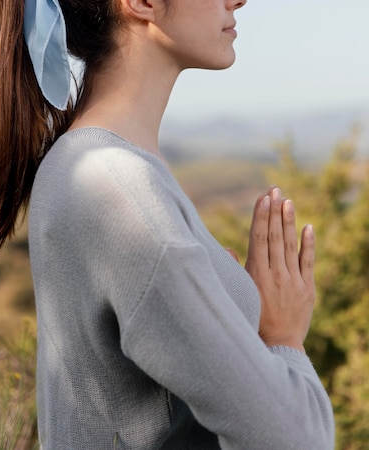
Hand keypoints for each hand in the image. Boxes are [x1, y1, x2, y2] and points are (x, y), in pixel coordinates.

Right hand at [245, 186, 315, 351]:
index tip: (263, 198)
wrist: (279, 347)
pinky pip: (308, 262)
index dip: (261, 216)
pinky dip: (308, 244)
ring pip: (290, 245)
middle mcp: (275, 275)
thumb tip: (227, 249)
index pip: (258, 238)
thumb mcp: (239, 296)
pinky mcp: (308, 289)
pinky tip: (308, 227)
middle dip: (274, 211)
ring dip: (289, 221)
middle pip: (275, 237)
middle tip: (275, 190)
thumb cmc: (253, 321)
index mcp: (256, 275)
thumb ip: (235, 271)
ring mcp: (294, 281)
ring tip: (288, 201)